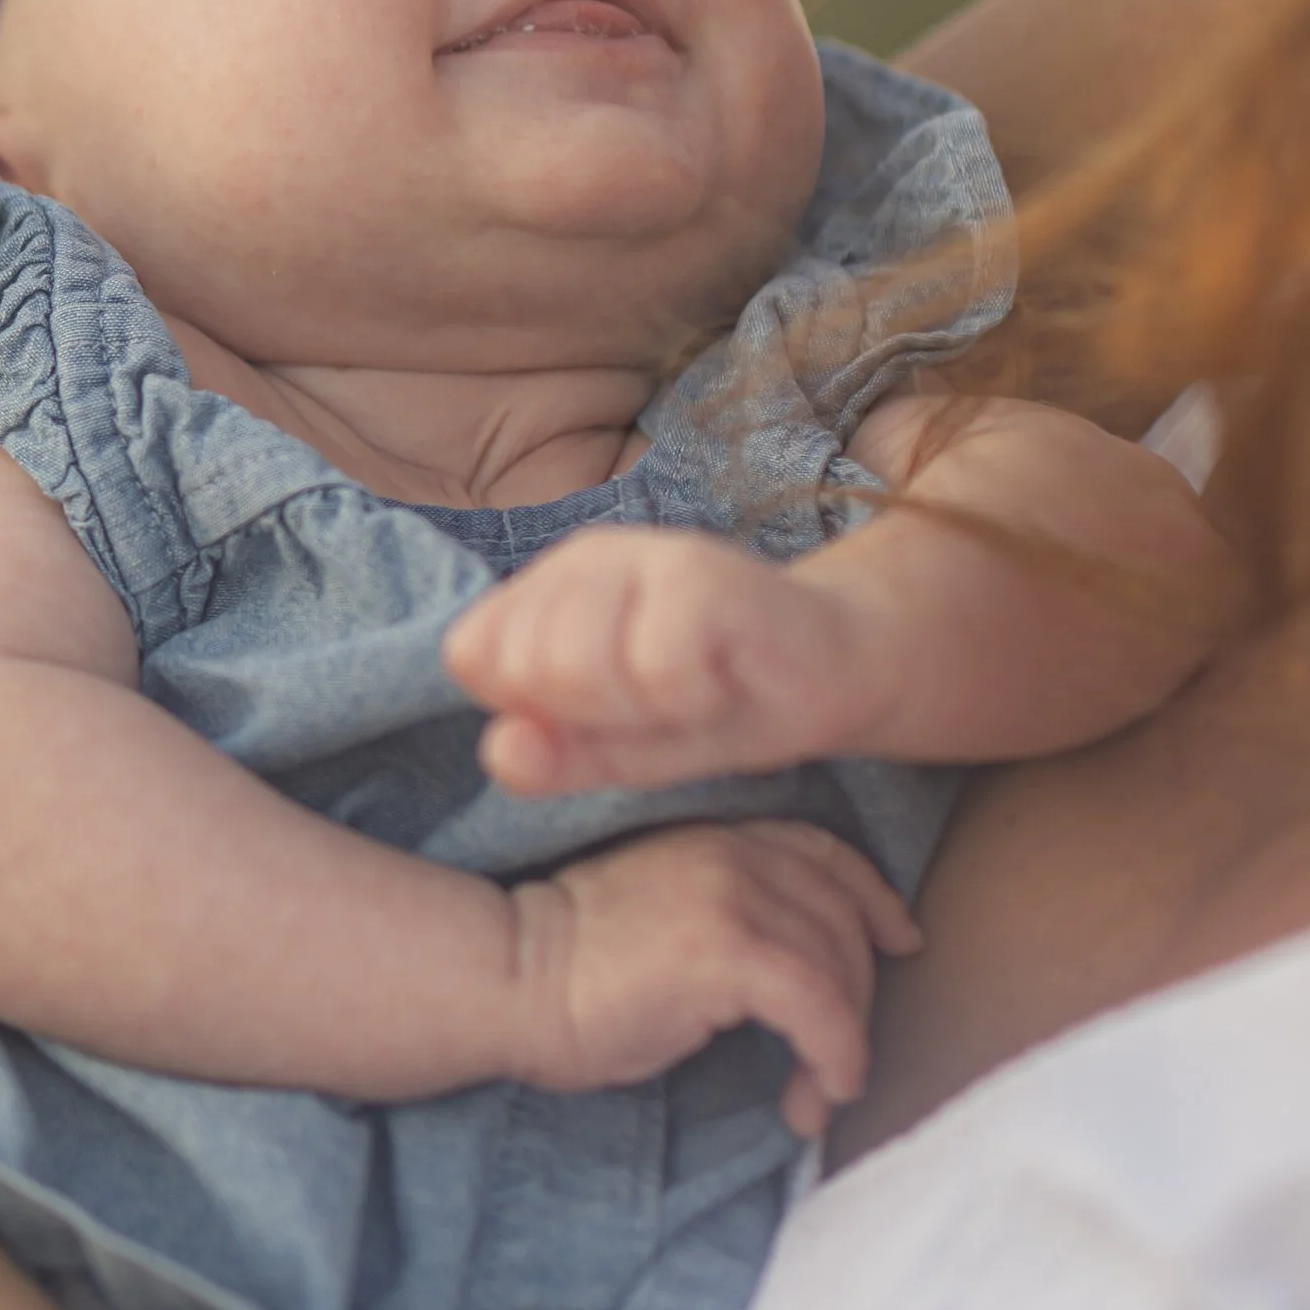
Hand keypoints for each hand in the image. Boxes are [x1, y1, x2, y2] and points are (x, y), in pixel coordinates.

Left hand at [444, 525, 872, 795]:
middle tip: (656, 701)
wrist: (838, 675)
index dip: (530, 705)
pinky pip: (658, 670)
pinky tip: (725, 678)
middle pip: (523, 664)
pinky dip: (693, 699)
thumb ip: (551, 755)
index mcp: (550, 586)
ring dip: (642, 708)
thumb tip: (498, 749)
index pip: (471, 652)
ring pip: (579, 664)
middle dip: (590, 713)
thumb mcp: (618, 750)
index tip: (601, 708)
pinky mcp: (707, 573)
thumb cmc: (716, 706)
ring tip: (689, 689)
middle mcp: (589, 557)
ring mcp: (648, 555)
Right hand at [510, 818, 921, 1135]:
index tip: (899, 940)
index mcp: (716, 836)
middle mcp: (734, 852)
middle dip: (859, 996)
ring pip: (840, 966)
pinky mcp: (728, 949)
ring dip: (845, 1043)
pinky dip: (836, 1054)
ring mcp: (734, 895)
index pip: (822, 853)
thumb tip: (796, 976)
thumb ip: (727, 914)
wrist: (505, 978)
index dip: (872, 898)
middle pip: (843, 919)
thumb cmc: (565, 970)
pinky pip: (820, 1004)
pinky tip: (818, 1091)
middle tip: (836, 1066)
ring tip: (818, 1096)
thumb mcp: (660, 916)